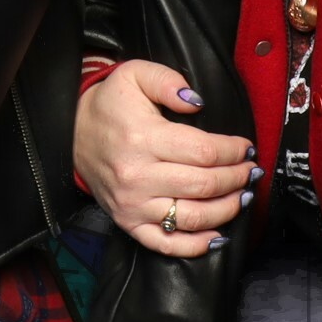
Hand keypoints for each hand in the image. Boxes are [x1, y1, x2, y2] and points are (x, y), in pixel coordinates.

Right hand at [76, 60, 253, 254]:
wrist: (71, 134)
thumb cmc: (109, 105)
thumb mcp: (134, 75)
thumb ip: (168, 81)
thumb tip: (197, 102)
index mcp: (143, 138)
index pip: (204, 152)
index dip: (233, 151)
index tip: (245, 147)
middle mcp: (138, 176)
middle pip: (205, 185)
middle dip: (237, 178)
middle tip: (250, 171)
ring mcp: (133, 204)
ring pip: (193, 217)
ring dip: (228, 209)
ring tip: (244, 196)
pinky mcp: (128, 222)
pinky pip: (167, 244)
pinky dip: (197, 246)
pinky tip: (219, 236)